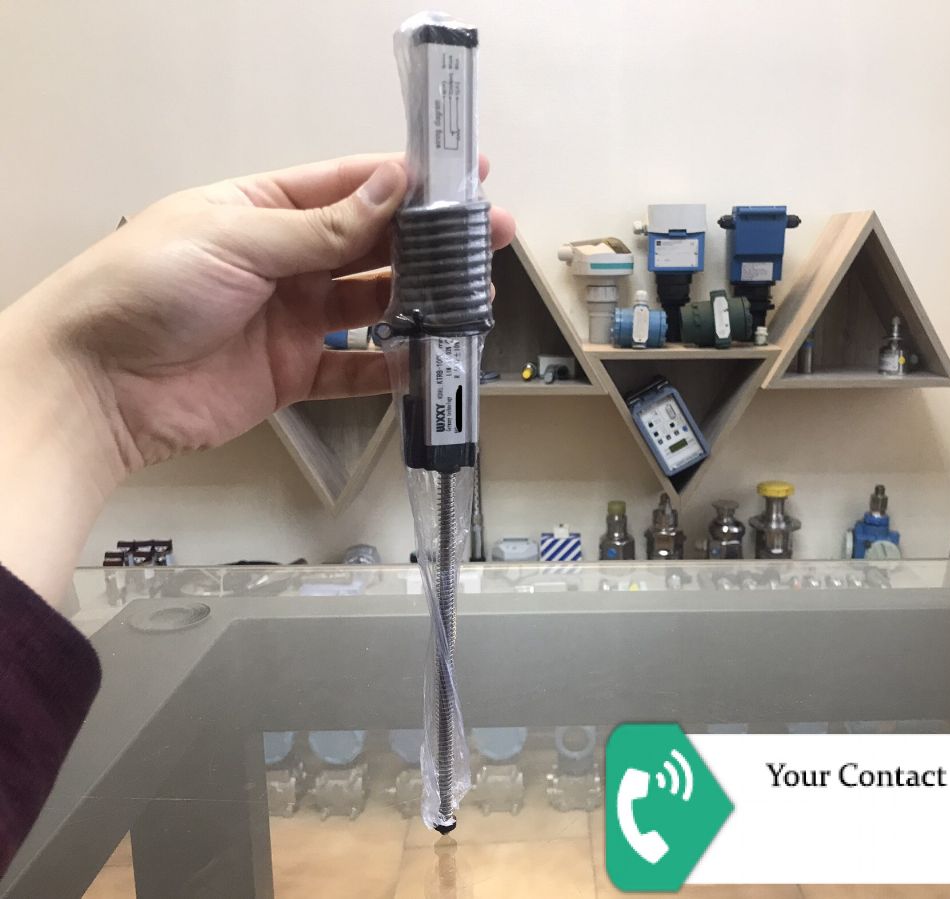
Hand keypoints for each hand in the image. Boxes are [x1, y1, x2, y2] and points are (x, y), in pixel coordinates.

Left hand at [7, 154, 513, 472]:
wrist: (96, 386)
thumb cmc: (146, 289)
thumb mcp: (237, 239)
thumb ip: (322, 226)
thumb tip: (390, 186)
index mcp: (263, 209)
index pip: (349, 187)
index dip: (406, 181)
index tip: (462, 177)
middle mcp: (283, 261)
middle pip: (372, 244)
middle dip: (430, 240)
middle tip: (489, 237)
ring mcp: (291, 319)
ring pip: (373, 304)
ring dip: (421, 299)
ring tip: (472, 295)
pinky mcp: (291, 374)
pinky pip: (354, 368)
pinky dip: (390, 367)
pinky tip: (426, 358)